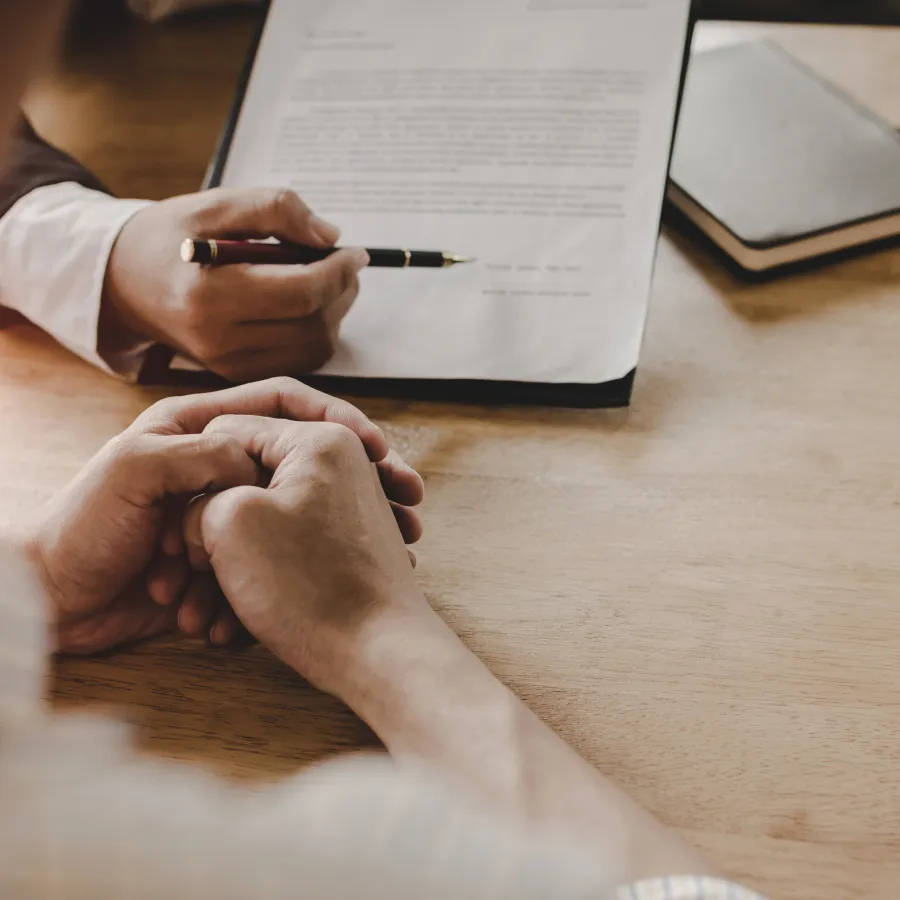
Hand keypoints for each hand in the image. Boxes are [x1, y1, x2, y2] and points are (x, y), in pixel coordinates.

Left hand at [27, 378, 422, 654]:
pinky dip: (306, 570)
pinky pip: (280, 556)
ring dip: (342, 531)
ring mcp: (228, 513)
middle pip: (306, 457)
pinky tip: (340, 583)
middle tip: (407, 505)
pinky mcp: (229, 557)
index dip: (336, 417)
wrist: (54, 603)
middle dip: (359, 481)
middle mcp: (220, 465)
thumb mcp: (133, 471)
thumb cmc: (82, 529)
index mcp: (198, 428)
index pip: (284, 404)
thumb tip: (254, 454)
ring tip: (394, 550)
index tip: (377, 447)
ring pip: (301, 511)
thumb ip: (196, 451)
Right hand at [101, 188, 368, 380]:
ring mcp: (229, 364)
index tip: (354, 251)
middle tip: (344, 261)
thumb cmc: (172, 238)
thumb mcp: (215, 204)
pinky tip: (308, 305)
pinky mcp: (238, 374)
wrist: (125, 284)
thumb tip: (328, 236)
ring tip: (326, 279)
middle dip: (342, 290)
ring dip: (336, 312)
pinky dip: (318, 332)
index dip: (338, 271)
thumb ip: (274, 209)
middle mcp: (219, 339)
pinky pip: (301, 360)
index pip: (299, 293)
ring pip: (314, 346)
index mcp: (209, 294)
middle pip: (312, 323)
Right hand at [182, 415, 430, 699]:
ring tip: (207, 612)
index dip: (195, 478)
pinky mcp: (347, 541)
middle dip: (212, 527)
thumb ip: (203, 494)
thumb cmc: (308, 586)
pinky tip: (237, 620)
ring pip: (265, 519)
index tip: (183, 532)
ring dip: (231, 561)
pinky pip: (289, 545)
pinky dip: (262, 574)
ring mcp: (346, 502)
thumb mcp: (231, 523)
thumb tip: (201, 507)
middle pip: (247, 476)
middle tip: (190, 570)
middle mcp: (340, 460)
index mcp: (316, 437)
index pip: (227, 432)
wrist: (380, 651)